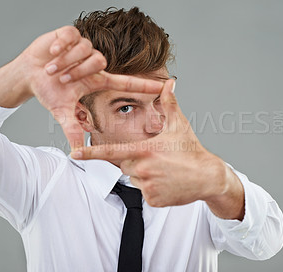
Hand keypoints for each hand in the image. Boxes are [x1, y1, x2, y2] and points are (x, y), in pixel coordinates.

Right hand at [17, 26, 163, 148]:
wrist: (29, 73)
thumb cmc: (49, 90)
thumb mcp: (62, 111)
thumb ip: (72, 129)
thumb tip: (78, 151)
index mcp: (97, 80)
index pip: (126, 82)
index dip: (144, 85)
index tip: (164, 86)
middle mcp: (94, 63)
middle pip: (99, 61)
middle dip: (77, 71)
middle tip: (63, 79)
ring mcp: (83, 48)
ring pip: (85, 49)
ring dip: (66, 62)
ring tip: (54, 69)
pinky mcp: (70, 35)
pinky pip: (72, 37)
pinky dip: (60, 47)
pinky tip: (53, 53)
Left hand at [72, 80, 241, 212]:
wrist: (208, 177)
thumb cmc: (192, 150)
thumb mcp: (180, 125)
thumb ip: (169, 103)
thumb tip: (169, 83)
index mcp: (145, 150)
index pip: (112, 152)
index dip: (91, 153)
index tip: (75, 154)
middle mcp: (143, 169)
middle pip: (125, 165)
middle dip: (136, 161)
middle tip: (158, 159)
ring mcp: (148, 186)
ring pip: (135, 179)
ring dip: (145, 175)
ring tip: (165, 171)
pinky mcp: (154, 200)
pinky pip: (145, 192)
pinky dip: (153, 188)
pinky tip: (168, 182)